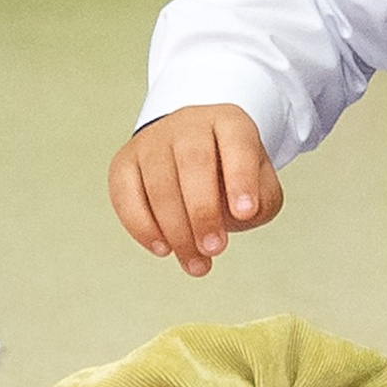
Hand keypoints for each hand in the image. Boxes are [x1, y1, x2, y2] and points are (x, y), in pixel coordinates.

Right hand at [109, 105, 284, 277]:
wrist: (192, 157)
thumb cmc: (230, 176)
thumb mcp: (260, 184)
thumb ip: (261, 200)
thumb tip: (240, 215)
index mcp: (228, 122)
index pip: (236, 144)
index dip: (241, 179)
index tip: (246, 213)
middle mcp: (188, 125)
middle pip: (193, 163)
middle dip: (203, 212)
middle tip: (215, 249)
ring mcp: (152, 142)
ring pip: (159, 184)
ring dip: (177, 230)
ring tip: (197, 264)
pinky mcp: (124, 163)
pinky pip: (126, 195)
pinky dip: (142, 226)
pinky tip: (163, 249)